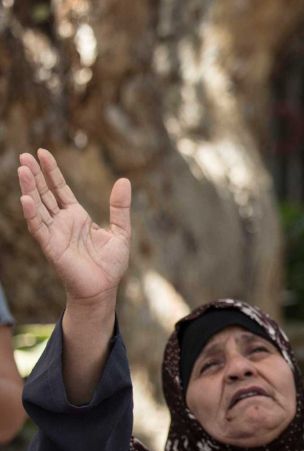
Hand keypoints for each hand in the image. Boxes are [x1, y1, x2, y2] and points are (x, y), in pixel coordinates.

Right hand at [17, 149, 131, 309]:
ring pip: (38, 206)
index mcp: (77, 217)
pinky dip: (32, 214)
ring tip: (22, 169)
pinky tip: (26, 199)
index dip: (51, 172)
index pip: (60, 189)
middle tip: (25, 155)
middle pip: (45, 193)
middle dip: (35, 175)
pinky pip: (39, 228)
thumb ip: (120, 207)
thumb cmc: (110, 264)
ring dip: (29, 188)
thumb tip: (123, 180)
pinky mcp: (51, 247)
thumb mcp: (120, 231)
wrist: (104, 288)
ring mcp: (55, 233)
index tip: (42, 152)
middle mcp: (62, 222)